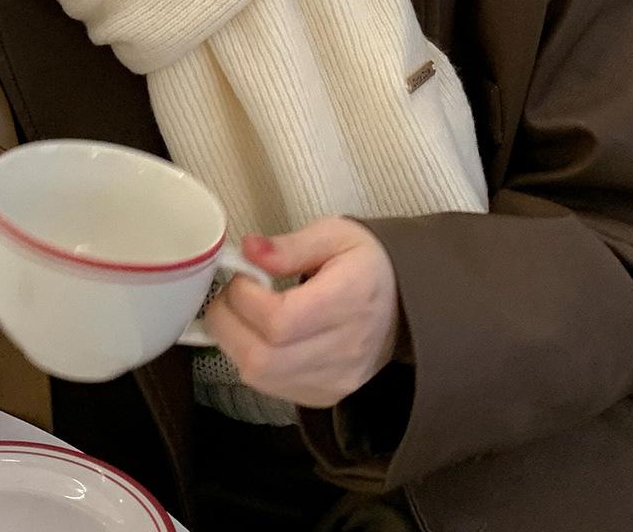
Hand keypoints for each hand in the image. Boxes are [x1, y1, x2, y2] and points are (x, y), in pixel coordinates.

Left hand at [203, 217, 401, 407]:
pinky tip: (257, 334)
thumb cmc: (367, 264)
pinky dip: (250, 358)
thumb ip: (289, 246)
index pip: (280, 321)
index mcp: (351, 301)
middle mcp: (345, 351)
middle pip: (262, 358)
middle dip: (227, 321)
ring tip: (242, 311)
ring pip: (260, 376)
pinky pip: (270, 387)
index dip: (244, 297)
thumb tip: (249, 250)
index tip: (242, 272)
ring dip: (233, 341)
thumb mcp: (335, 235)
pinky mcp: (324, 396)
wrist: (405, 303)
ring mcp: (335, 381)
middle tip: (232, 293)